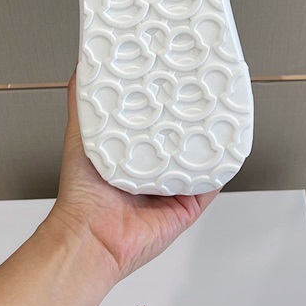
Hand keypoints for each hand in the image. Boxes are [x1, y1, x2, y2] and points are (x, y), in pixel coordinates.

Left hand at [47, 71, 219, 281]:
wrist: (91, 238)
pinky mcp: (187, 206)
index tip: (173, 79)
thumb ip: (82, 102)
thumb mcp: (80, 134)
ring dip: (209, 139)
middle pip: (179, 137)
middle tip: (201, 92)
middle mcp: (152, 168)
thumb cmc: (81, 194)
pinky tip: (226, 148)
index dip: (165, 100)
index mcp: (131, 151)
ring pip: (198, 158)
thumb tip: (82, 68)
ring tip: (218, 113)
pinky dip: (220, 168)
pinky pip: (211, 184)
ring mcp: (171, 187)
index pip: (154, 119)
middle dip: (190, 117)